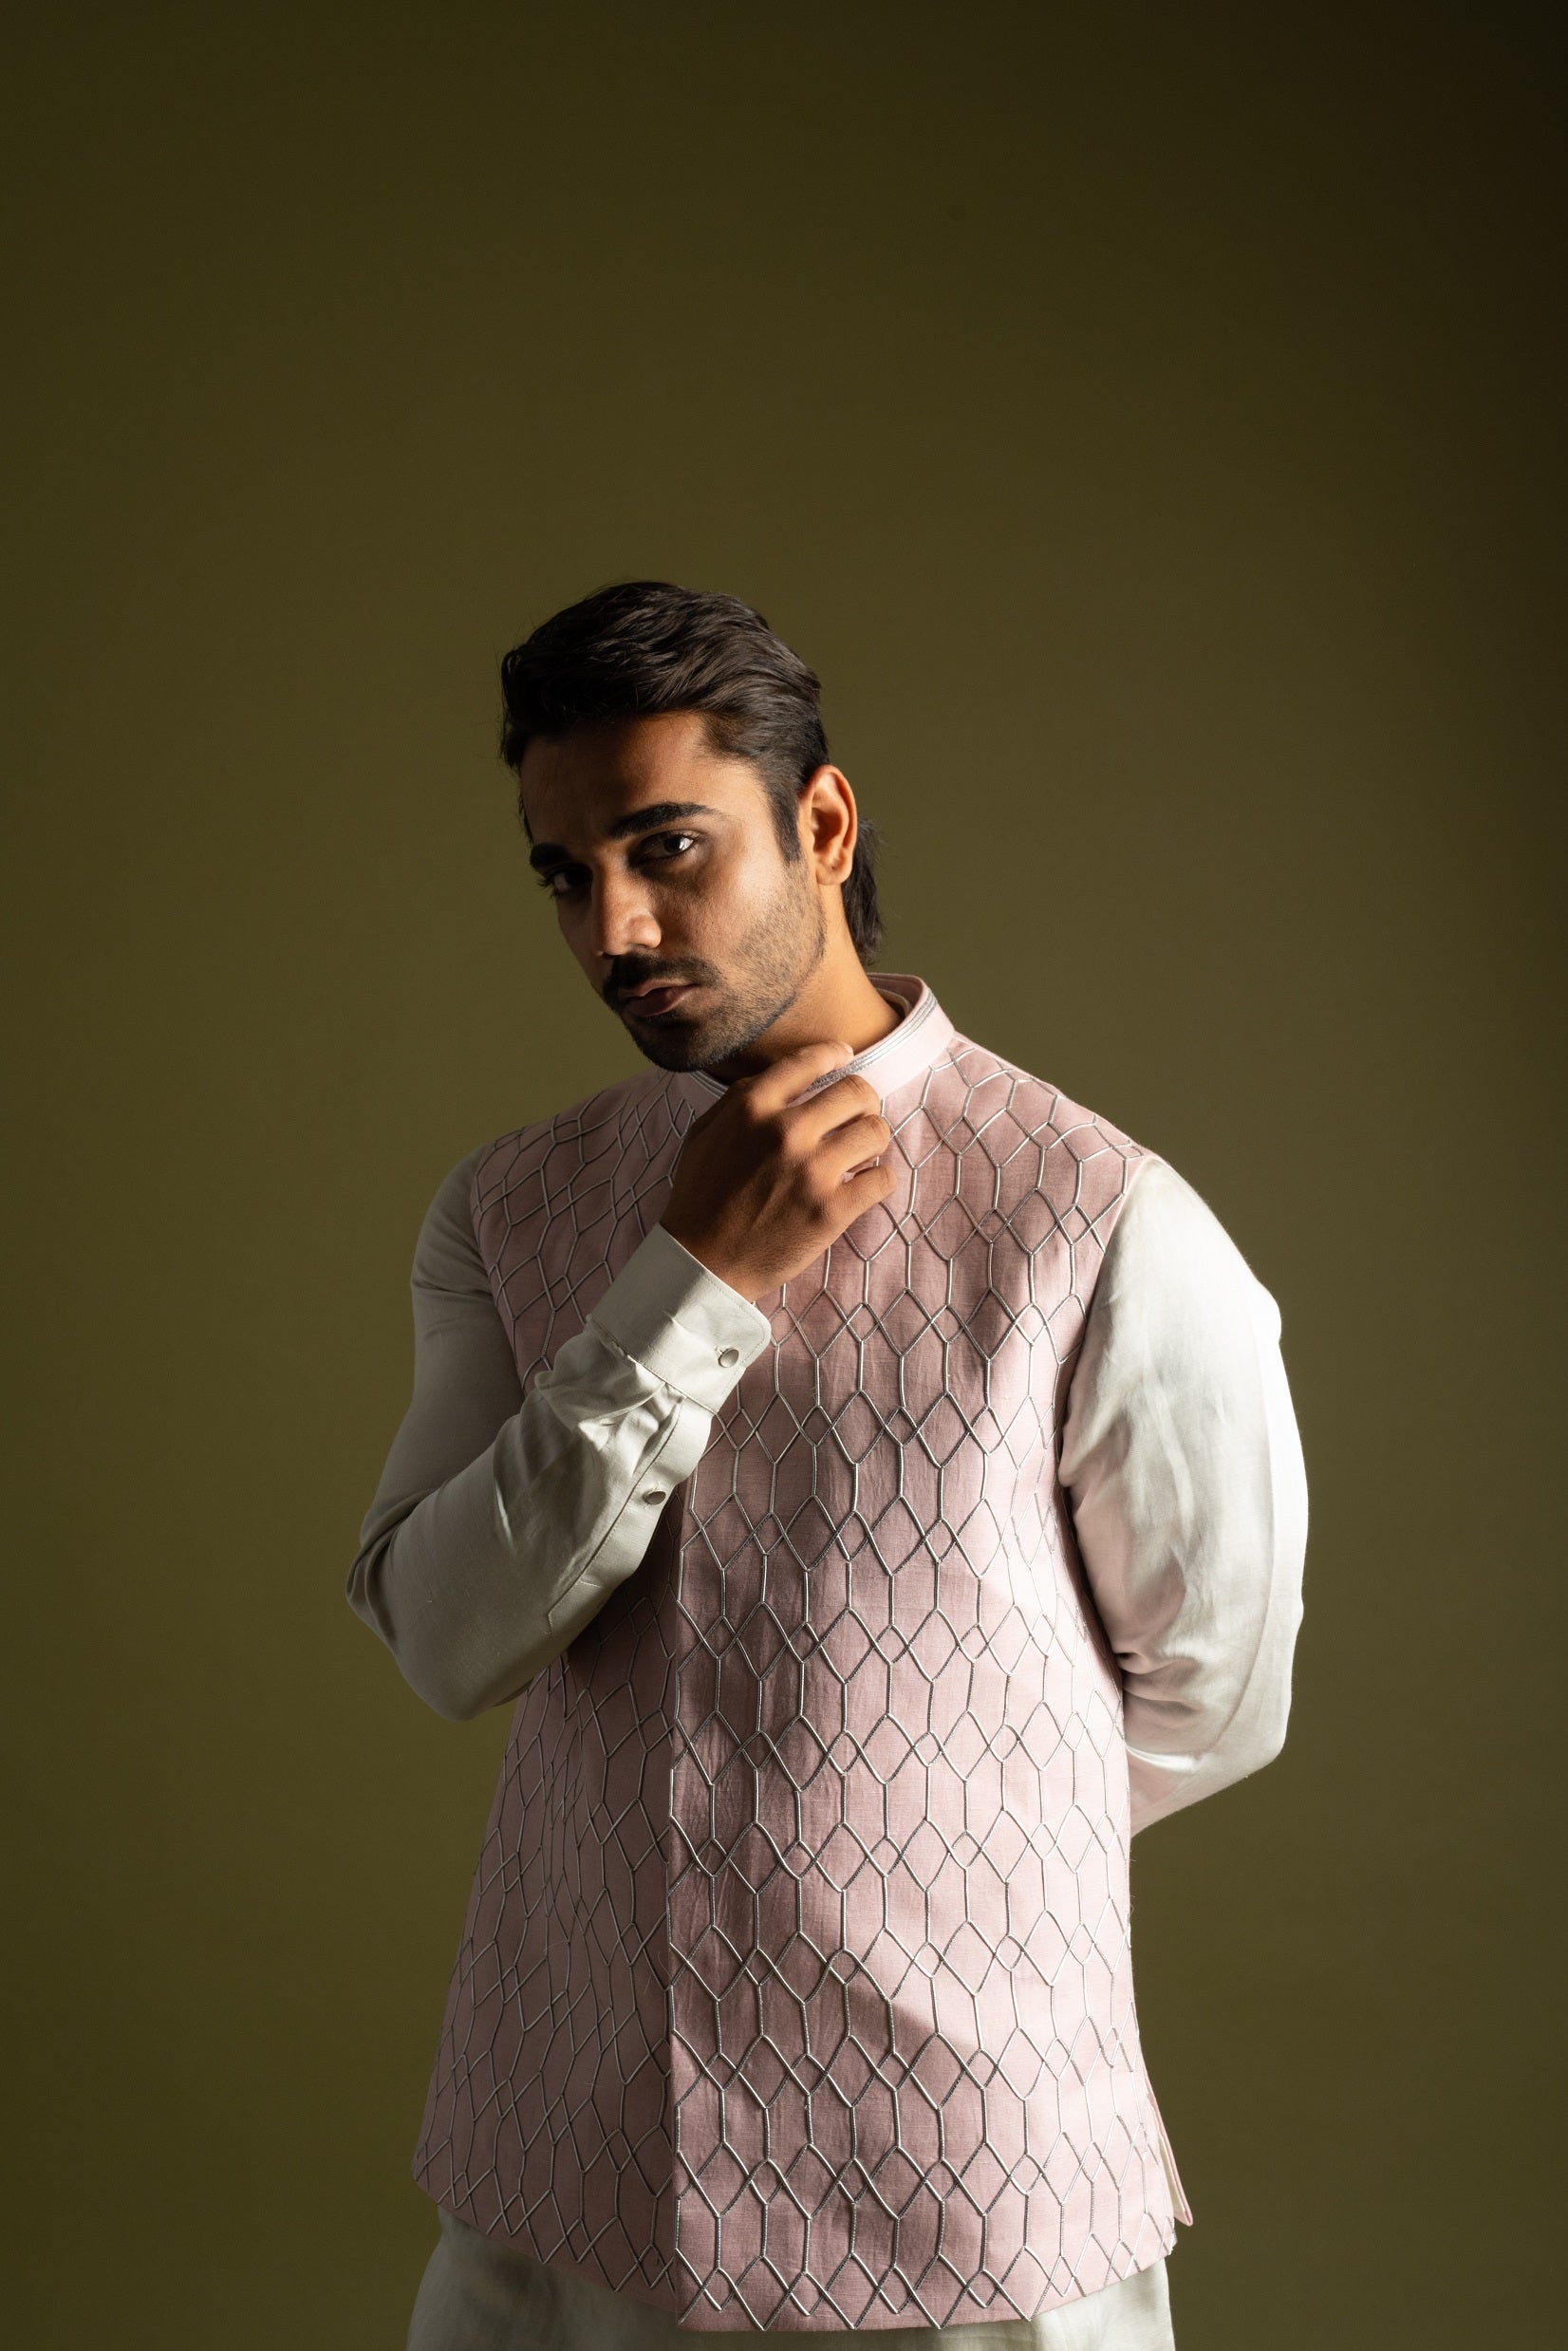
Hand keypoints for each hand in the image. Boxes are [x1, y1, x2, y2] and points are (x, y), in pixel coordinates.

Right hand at [659, 1040, 896, 1300]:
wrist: (702, 1263)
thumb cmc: (700, 1198)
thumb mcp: (705, 1133)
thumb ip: (741, 1098)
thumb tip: (785, 1075)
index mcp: (751, 1107)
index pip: (809, 1061)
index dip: (834, 1054)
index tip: (844, 1056)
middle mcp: (785, 1131)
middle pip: (857, 1092)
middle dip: (862, 1102)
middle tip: (856, 1117)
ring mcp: (812, 1171)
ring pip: (876, 1131)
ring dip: (872, 1141)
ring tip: (859, 1153)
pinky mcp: (832, 1210)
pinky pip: (883, 1179)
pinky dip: (878, 1179)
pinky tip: (862, 1184)